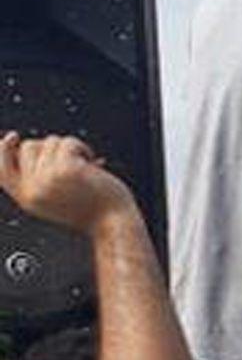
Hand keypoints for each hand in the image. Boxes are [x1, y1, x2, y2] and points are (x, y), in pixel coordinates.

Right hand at [0, 133, 136, 236]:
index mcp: (26, 198)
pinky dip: (82, 148)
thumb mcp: (54, 198)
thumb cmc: (91, 209)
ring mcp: (47, 179)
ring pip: (50, 142)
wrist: (113, 222)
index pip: (2, 170)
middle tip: (72, 160)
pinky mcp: (66, 170)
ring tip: (84, 168)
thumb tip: (24, 146)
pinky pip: (68, 142)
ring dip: (71, 148)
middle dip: (51, 146)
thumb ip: (36, 178)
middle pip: (28, 147)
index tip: (11, 137)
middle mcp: (32, 189)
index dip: (2, 151)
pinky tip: (93, 164)